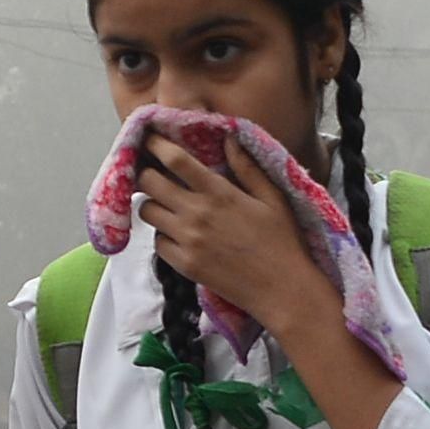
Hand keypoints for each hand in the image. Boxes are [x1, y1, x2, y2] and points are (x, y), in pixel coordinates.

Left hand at [132, 137, 330, 344]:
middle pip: (149, 183)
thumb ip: (248, 168)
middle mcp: (197, 214)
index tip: (149, 139)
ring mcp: (187, 241)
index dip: (156, 146)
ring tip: (168, 206)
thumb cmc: (283, 241)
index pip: (175, 160)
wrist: (283, 289)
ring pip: (147, 212)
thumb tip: (230, 138)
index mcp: (219, 193)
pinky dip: (164, 236)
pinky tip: (180, 235)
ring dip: (153, 205)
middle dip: (146, 174)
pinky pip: (157, 242)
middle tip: (154, 175)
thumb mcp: (273, 199)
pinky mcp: (183, 265)